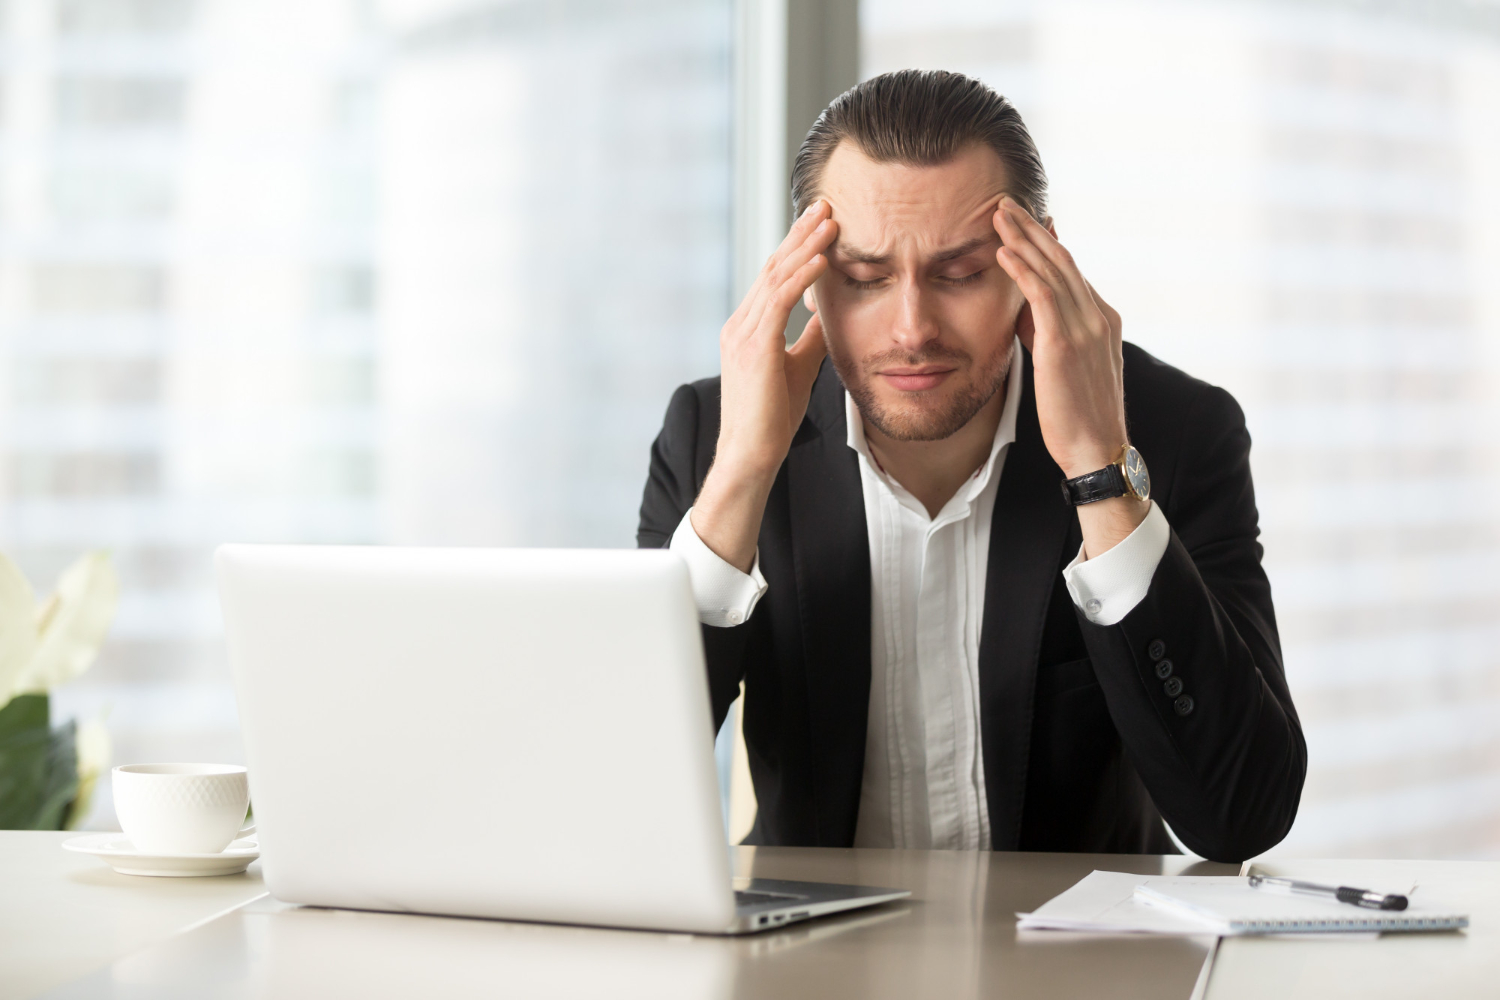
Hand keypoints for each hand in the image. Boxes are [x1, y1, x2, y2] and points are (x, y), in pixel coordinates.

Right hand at [716, 200, 836, 476]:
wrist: (751, 454)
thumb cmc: (773, 419)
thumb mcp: (798, 366)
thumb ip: (810, 336)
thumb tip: (827, 310)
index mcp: (747, 328)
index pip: (775, 277)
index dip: (798, 247)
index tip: (821, 223)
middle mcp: (740, 324)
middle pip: (773, 266)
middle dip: (801, 234)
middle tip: (825, 205)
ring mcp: (743, 334)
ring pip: (776, 277)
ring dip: (806, 246)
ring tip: (831, 222)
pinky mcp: (754, 347)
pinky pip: (779, 302)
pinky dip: (802, 278)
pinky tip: (823, 259)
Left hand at [992, 196, 1125, 479]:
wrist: (1096, 449)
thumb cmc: (1078, 414)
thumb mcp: (1064, 364)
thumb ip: (1049, 332)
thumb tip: (1025, 311)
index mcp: (1102, 319)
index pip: (1071, 271)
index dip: (1046, 243)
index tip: (1025, 221)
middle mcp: (1098, 316)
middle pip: (1062, 259)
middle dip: (1032, 229)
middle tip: (1006, 202)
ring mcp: (1085, 327)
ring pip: (1052, 269)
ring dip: (1022, 237)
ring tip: (998, 213)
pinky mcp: (1064, 344)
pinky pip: (1041, 295)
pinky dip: (1022, 269)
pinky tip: (1002, 251)